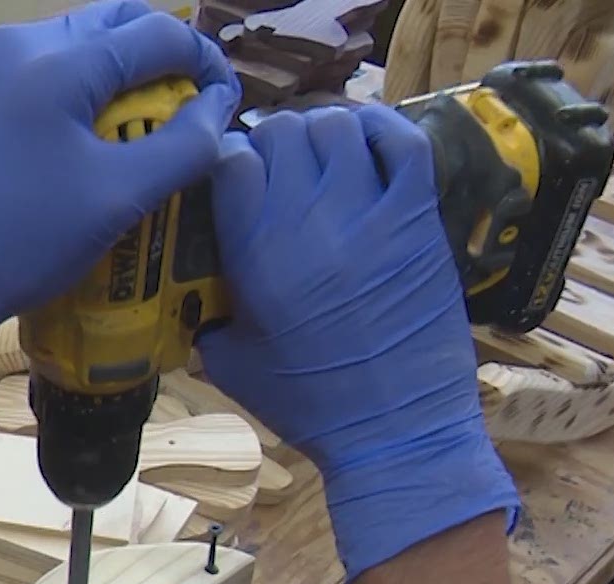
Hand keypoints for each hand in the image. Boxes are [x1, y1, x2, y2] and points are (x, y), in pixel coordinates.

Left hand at [0, 0, 239, 404]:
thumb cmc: (31, 242)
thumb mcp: (122, 195)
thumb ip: (185, 144)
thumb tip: (219, 105)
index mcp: (54, 65)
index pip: (154, 34)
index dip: (201, 60)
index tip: (221, 97)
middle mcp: (14, 42)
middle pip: (112, 21)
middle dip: (158, 56)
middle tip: (182, 102)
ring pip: (75, 37)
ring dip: (115, 67)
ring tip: (136, 117)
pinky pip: (38, 59)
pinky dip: (73, 79)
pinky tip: (85, 125)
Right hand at [199, 106, 517, 579]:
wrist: (394, 428)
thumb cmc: (308, 402)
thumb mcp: (231, 363)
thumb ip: (207, 314)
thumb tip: (196, 288)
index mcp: (257, 254)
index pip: (230, 160)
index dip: (225, 159)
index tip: (229, 178)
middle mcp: (309, 221)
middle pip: (281, 133)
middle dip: (270, 143)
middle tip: (274, 168)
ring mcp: (369, 213)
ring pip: (337, 126)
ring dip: (321, 132)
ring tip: (317, 156)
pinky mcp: (417, 217)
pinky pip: (401, 141)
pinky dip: (381, 126)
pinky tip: (364, 138)